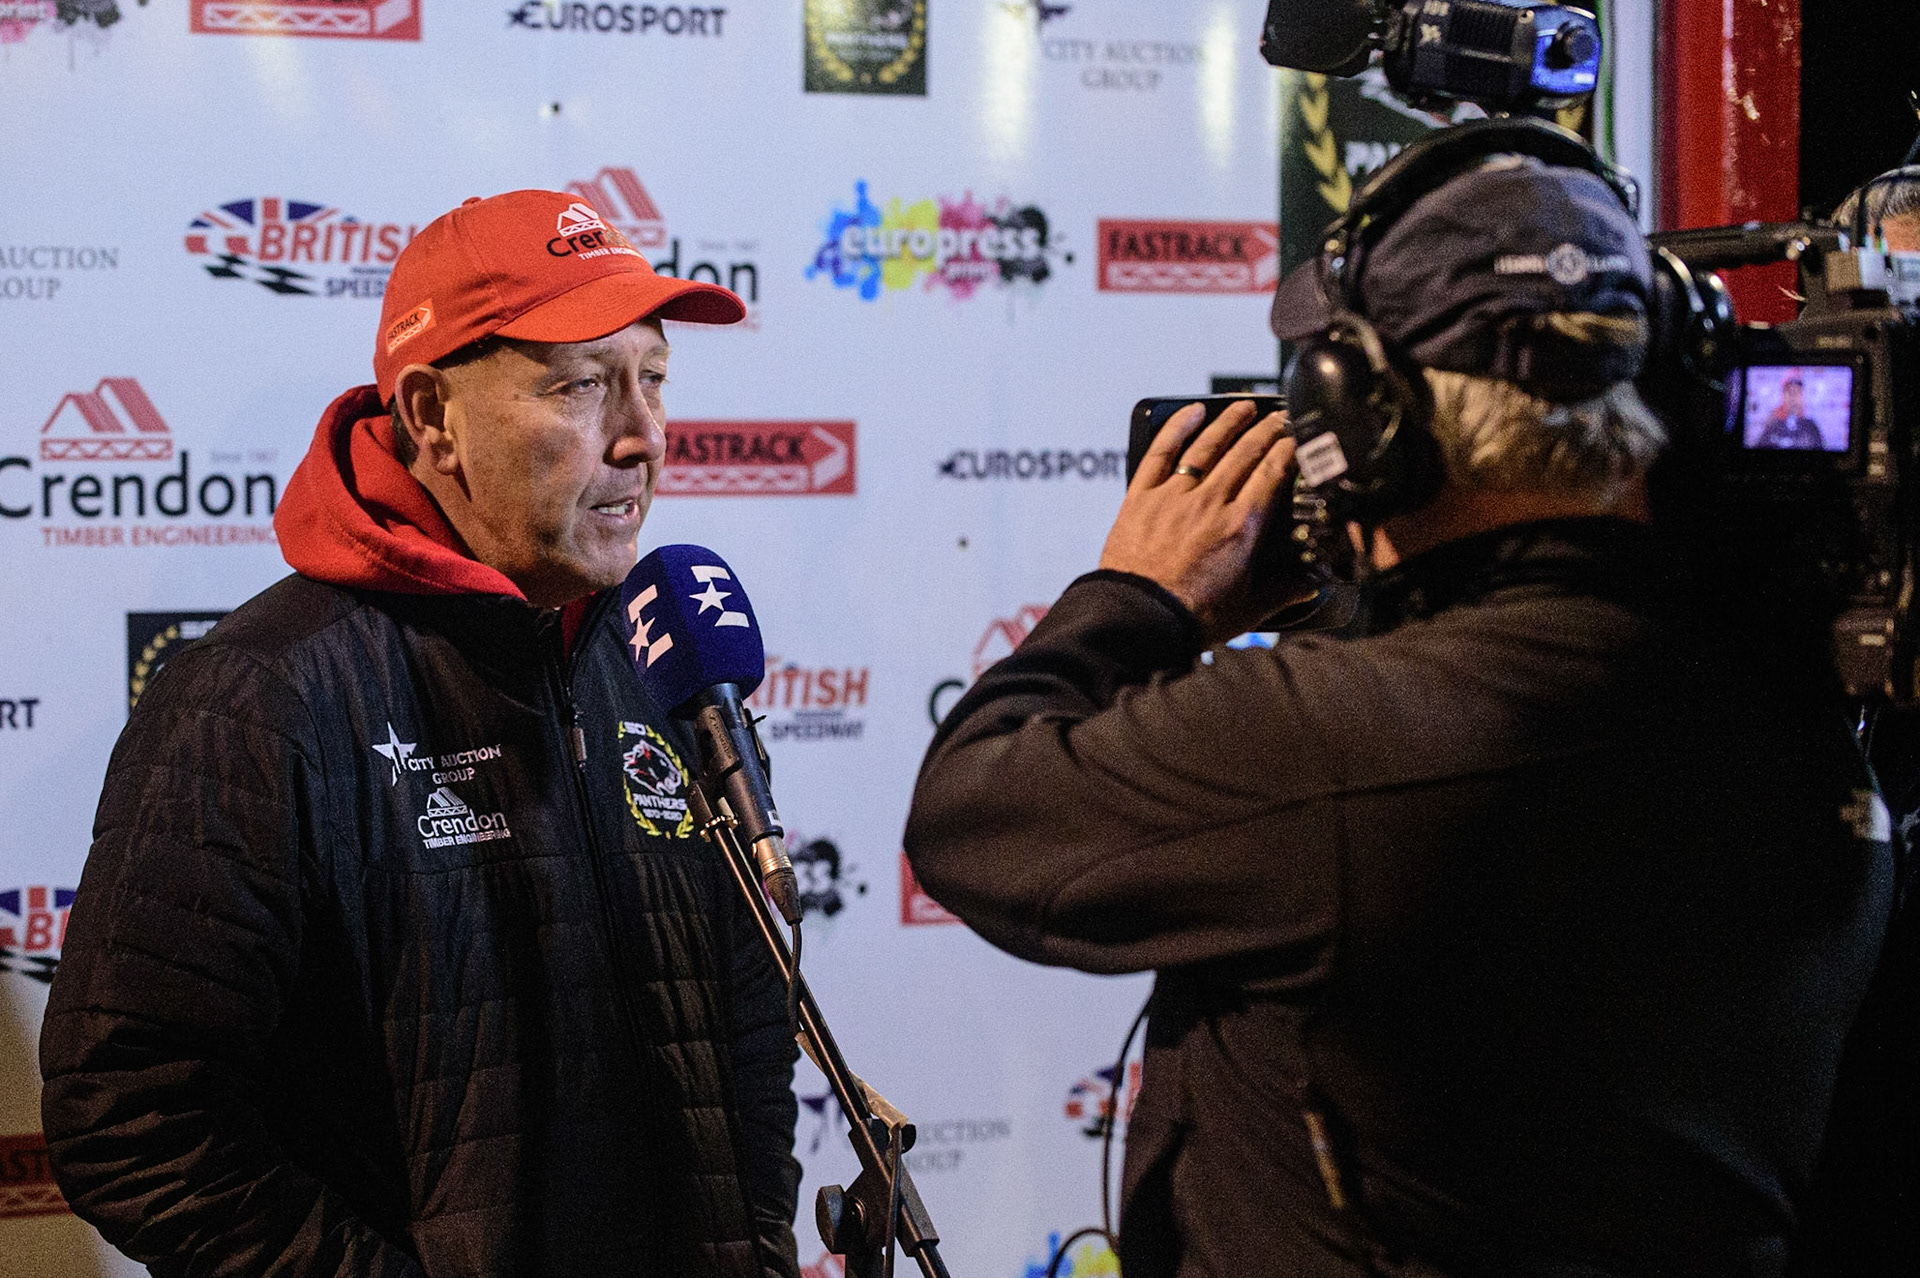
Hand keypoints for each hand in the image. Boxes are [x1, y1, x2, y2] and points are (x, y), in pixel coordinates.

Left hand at [1098, 400, 1304, 643]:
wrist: (1138, 620)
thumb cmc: (1190, 618)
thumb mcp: (1249, 610)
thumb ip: (1286, 592)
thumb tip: (1315, 583)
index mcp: (1241, 528)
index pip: (1273, 473)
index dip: (1289, 450)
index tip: (1298, 439)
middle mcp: (1210, 504)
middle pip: (1245, 453)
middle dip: (1267, 430)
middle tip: (1281, 418)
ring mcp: (1174, 496)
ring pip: (1207, 446)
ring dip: (1229, 422)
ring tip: (1245, 407)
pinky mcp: (1142, 497)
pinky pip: (1161, 452)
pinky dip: (1177, 427)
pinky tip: (1191, 411)